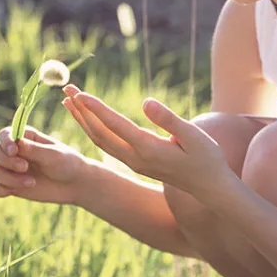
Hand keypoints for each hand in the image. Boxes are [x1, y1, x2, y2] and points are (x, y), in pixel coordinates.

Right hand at [0, 125, 91, 204]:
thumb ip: (33, 150)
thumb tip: (15, 142)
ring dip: (8, 178)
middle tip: (25, 167)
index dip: (5, 142)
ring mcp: (9, 168)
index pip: (4, 134)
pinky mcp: (8, 184)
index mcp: (25, 137)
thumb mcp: (53, 155)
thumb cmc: (67, 164)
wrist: (74, 185)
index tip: (14, 151)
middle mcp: (13, 150)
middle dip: (5, 160)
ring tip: (31, 182)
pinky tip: (11, 192)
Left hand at [61, 84, 231, 202]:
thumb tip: (146, 102)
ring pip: (100, 140)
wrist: (209, 187)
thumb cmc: (206, 158)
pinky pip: (107, 145)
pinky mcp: (135, 163)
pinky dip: (93, 130)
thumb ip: (169, 120)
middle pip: (100, 133)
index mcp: (149, 149)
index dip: (96, 109)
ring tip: (68, 101)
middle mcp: (135, 158)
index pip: (116, 126)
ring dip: (83, 120)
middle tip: (67, 88)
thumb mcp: (193, 136)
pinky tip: (88, 119)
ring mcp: (133, 163)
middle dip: (82, 110)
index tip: (80, 93)